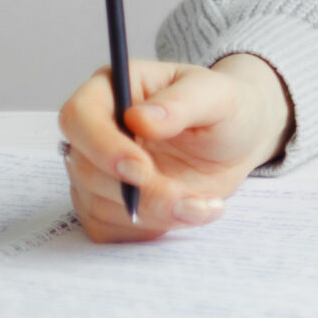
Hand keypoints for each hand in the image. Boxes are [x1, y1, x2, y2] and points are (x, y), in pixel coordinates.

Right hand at [58, 54, 292, 241]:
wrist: (238, 141)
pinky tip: (191, 214)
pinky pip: (111, 228)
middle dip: (138, 192)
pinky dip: (151, 228)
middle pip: (85, 170)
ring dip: (153, 213)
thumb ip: (181, 103)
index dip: (102, 147)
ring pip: (99, 205)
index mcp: (113, 89)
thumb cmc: (226, 108)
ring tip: (203, 206)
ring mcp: (97, 171)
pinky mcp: (108, 204)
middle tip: (188, 198)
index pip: (79, 117)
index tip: (141, 169)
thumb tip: (140, 118)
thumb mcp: (218, 95)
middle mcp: (96, 131)